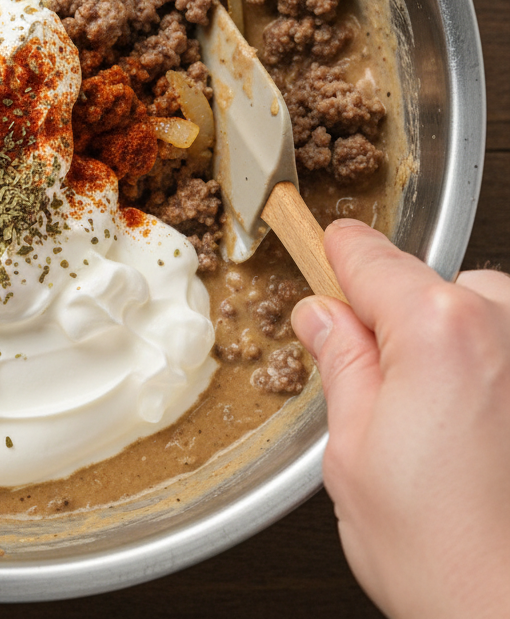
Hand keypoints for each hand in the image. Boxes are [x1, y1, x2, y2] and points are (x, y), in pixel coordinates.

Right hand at [291, 218, 509, 618]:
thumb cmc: (443, 556)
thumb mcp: (351, 449)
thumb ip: (340, 362)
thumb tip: (323, 316)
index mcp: (439, 329)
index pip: (367, 254)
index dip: (333, 262)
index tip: (321, 267)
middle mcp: (506, 326)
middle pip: (425, 283)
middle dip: (395, 322)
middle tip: (380, 392)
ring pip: (475, 313)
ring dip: (447, 347)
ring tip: (434, 428)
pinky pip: (506, 350)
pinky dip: (487, 373)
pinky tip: (476, 438)